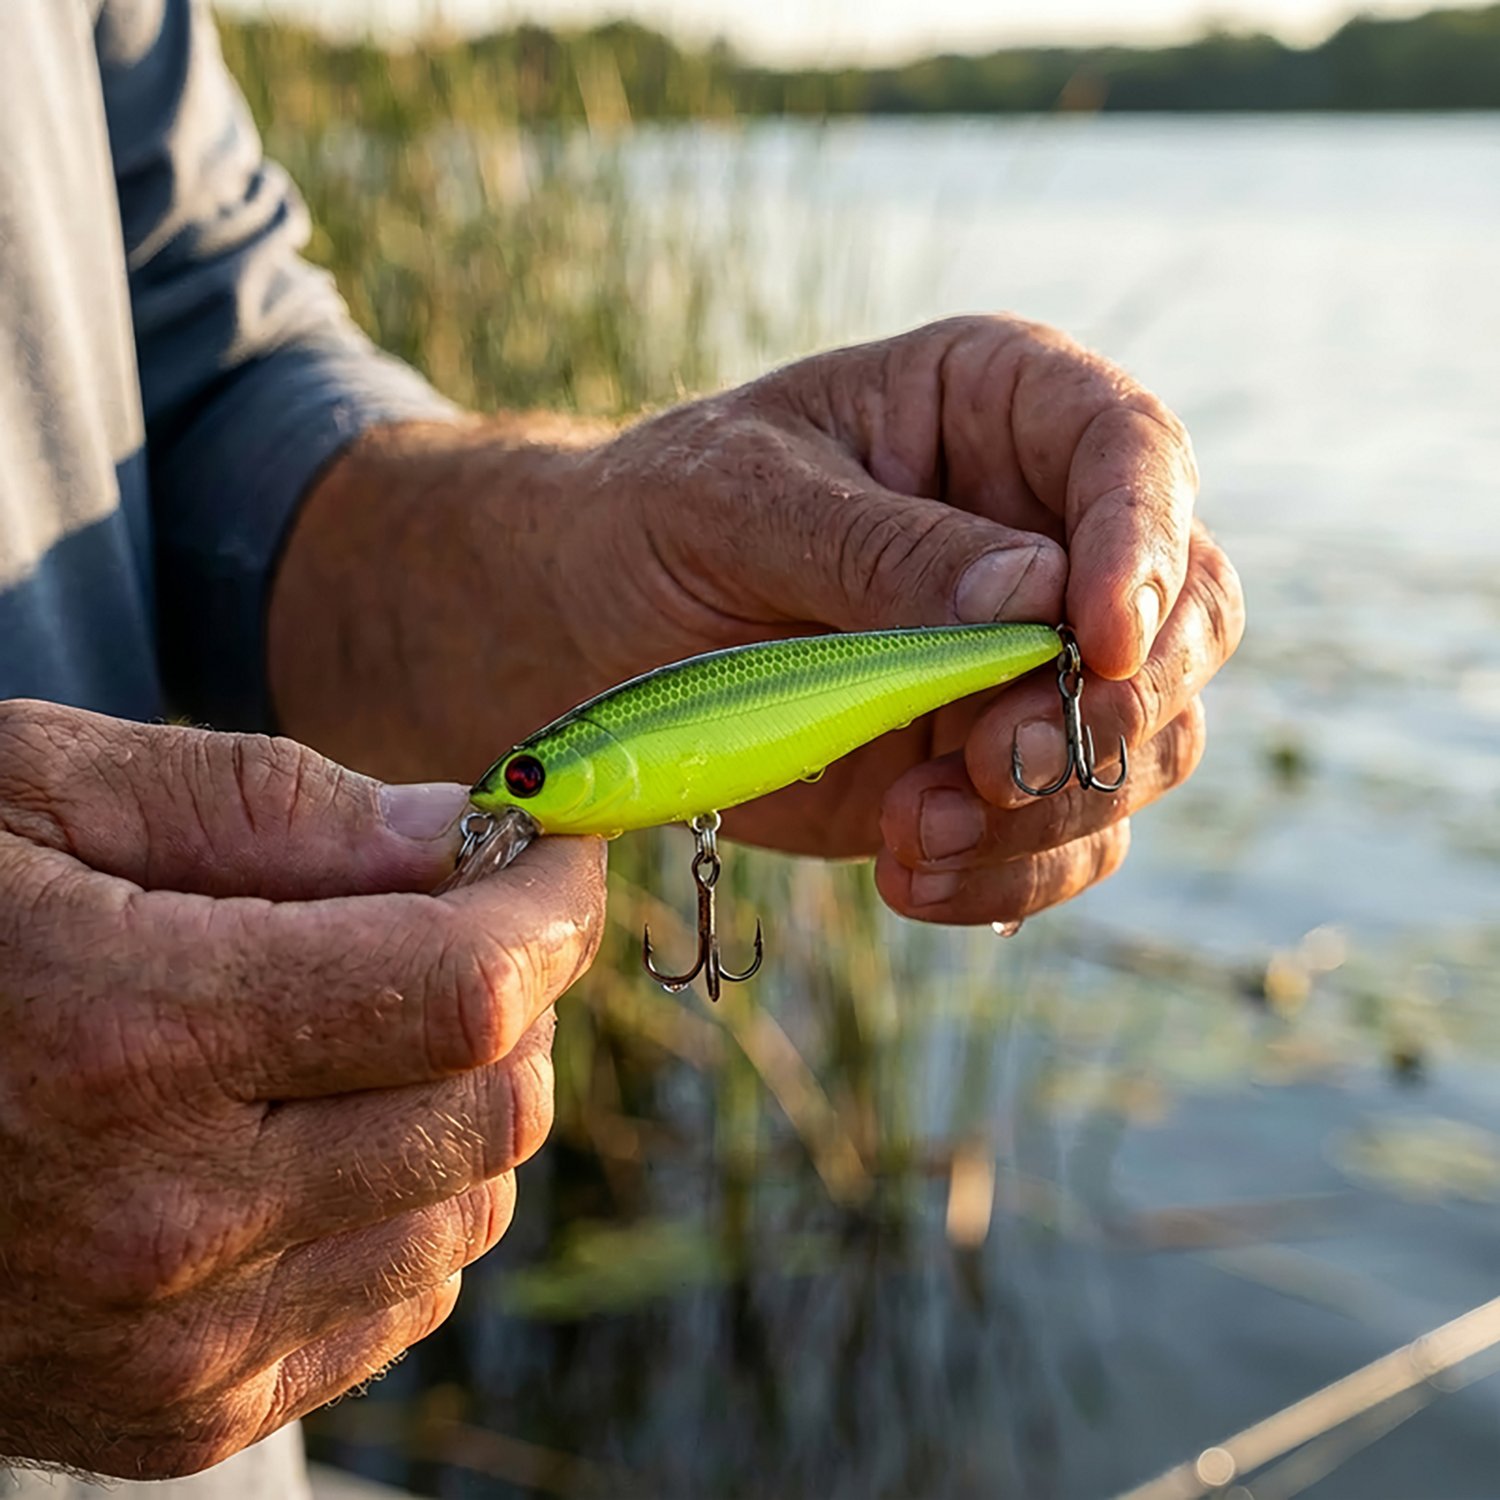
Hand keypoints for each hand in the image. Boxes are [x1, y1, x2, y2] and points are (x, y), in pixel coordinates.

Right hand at [0, 701, 603, 1477]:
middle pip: (491, 1107)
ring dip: (471, 1097)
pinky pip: (401, 1299)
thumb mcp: (42, 794)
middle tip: (465, 920)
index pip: (459, 989)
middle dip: (520, 993)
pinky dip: (414, 1200)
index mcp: (128, 1040)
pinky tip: (328, 1130)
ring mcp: (175, 1346)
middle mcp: (163, 1224)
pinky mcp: (178, 1413)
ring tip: (375, 1023)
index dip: (547, 907)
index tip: (555, 850)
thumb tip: (463, 833)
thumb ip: (272, 805)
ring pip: (469, 1209)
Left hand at [564, 316, 1243, 921]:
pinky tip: (908, 877)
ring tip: (907, 832)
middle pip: (1189, 615)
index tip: (1096, 643)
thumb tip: (1036, 597)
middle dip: (1113, 708)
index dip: (1145, 548)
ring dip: (1051, 810)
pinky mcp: (992, 766)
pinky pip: (1070, 836)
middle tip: (992, 764)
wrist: (591, 631)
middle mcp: (1046, 531)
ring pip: (1147, 744)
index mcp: (998, 409)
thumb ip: (878, 547)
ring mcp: (1030, 661)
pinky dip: (1010, 875)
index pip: (1135, 453)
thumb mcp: (738, 502)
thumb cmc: (655, 522)